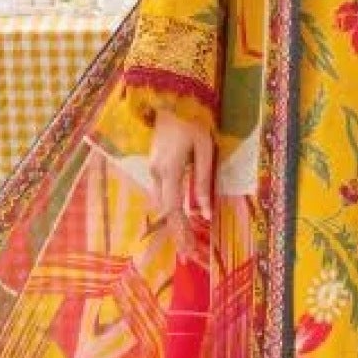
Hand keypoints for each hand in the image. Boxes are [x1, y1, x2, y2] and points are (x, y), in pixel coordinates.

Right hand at [149, 110, 214, 261]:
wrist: (171, 100)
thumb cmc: (192, 122)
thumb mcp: (204, 151)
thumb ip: (202, 183)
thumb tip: (204, 214)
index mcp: (169, 172)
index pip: (174, 212)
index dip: (182, 234)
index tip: (190, 253)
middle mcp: (156, 174)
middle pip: (166, 213)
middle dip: (178, 236)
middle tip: (191, 257)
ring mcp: (153, 170)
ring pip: (162, 206)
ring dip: (174, 225)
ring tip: (188, 244)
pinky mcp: (155, 166)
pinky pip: (162, 195)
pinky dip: (171, 211)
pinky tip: (181, 221)